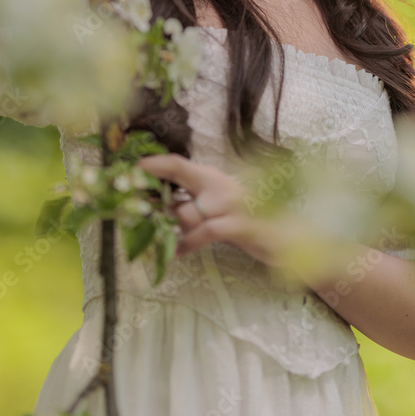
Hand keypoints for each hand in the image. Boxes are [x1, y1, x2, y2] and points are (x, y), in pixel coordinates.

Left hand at [136, 154, 287, 268]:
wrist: (284, 237)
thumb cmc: (245, 221)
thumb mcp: (215, 208)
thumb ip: (189, 205)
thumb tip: (155, 208)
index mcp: (212, 177)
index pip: (178, 164)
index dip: (154, 163)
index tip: (132, 166)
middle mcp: (220, 184)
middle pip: (181, 172)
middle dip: (154, 183)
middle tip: (130, 201)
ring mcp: (232, 204)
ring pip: (187, 211)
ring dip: (169, 226)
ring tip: (156, 239)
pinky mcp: (242, 225)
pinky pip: (206, 232)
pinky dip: (188, 243)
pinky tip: (177, 252)